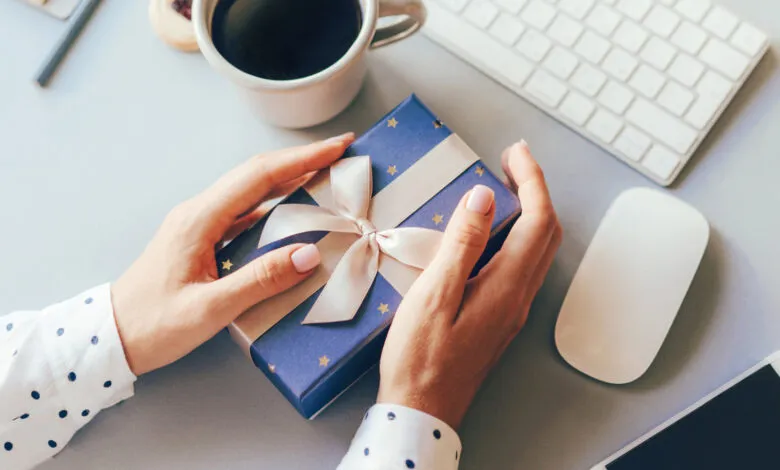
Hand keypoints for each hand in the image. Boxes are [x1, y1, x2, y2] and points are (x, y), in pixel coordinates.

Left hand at [111, 133, 354, 374]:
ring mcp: (199, 224)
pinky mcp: (201, 239)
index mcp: (200, 220)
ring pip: (251, 190)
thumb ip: (260, 280)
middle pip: (256, 174)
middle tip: (340, 153)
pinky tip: (292, 210)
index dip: (302, 158)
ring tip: (325, 174)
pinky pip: (244, 211)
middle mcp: (199, 212)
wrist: (111, 338)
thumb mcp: (210, 309)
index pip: (259, 176)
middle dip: (301, 159)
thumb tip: (309, 254)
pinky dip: (274, 203)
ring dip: (289, 178)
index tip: (338, 146)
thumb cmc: (154, 325)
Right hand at [377, 141, 561, 427]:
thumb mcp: (434, 296)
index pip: (538, 221)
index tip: (515, 153)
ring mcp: (511, 310)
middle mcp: (518, 297)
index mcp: (506, 287)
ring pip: (538, 250)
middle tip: (512, 162)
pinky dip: (517, 236)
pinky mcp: (499, 319)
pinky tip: (491, 233)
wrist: (422, 410)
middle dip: (536, 190)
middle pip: (547, 233)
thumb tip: (483, 198)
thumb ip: (462, 245)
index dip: (532, 180)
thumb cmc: (420, 359)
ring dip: (530, 213)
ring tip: (505, 188)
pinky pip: (522, 267)